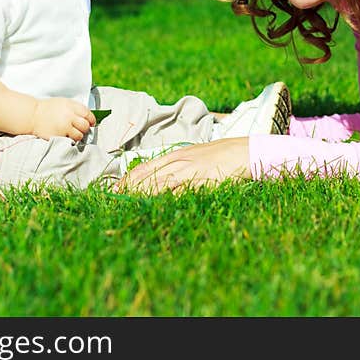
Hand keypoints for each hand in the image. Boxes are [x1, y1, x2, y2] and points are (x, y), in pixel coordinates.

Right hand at [31, 98, 94, 140]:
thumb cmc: (48, 108)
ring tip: (72, 133)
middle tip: (81, 129)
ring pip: (79, 135)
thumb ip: (75, 108)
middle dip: (85, 128)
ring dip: (78, 135)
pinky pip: (70, 140)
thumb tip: (87, 117)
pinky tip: (66, 136)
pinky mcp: (59, 136)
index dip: (91, 120)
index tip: (91, 123)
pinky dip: (70, 139)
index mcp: (71, 106)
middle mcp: (69, 116)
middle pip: (85, 126)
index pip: (88, 114)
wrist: (32, 115)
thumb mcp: (63, 102)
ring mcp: (64, 127)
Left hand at [116, 137, 250, 194]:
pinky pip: (181, 193)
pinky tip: (158, 207)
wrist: (243, 152)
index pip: (147, 166)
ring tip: (129, 203)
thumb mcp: (195, 155)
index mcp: (177, 155)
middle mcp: (180, 162)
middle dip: (131, 188)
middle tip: (116, 198)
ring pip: (161, 183)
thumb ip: (178, 164)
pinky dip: (168, 200)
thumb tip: (161, 177)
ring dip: (145, 194)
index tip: (117, 188)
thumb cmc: (220, 155)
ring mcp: (191, 172)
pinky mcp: (202, 182)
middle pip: (150, 175)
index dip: (130, 178)